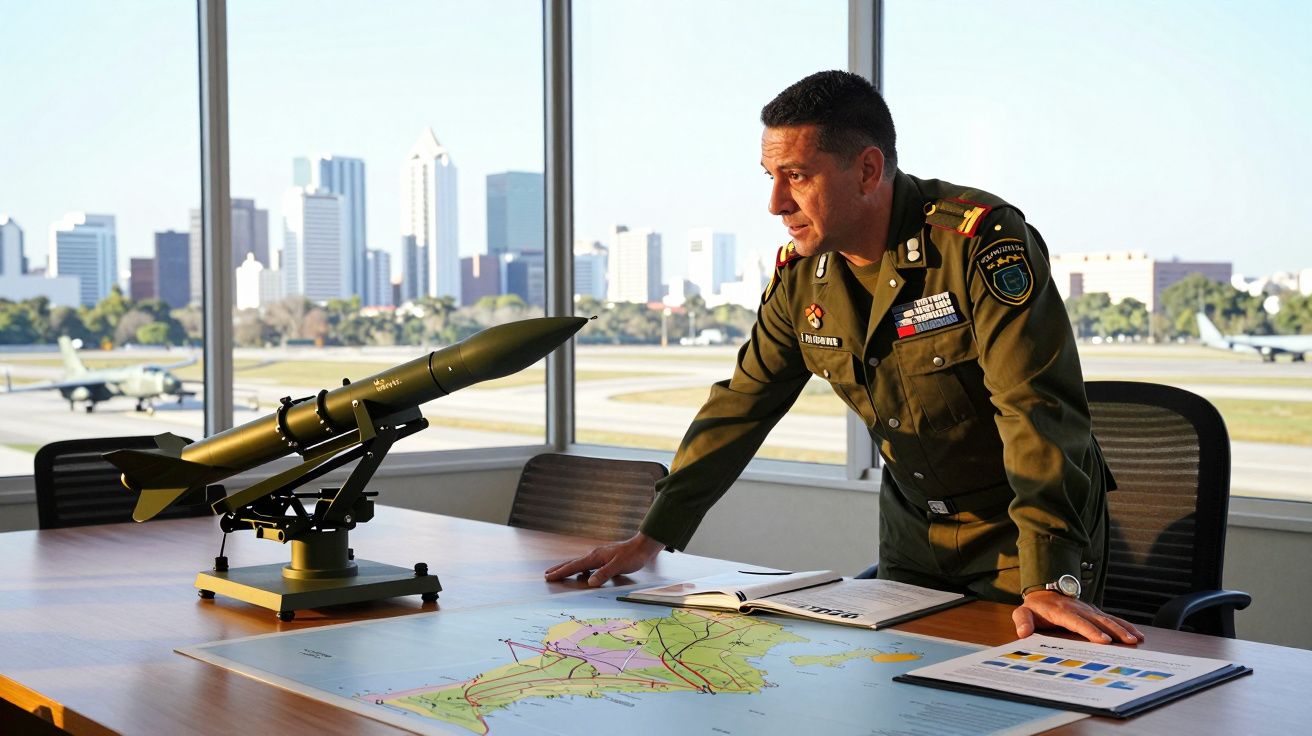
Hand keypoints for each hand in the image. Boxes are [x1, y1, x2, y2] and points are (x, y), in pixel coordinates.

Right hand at [544, 532, 665, 586]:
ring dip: (569, 569)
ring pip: (580, 563)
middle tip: (546, 574)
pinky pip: (588, 565)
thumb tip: (589, 582)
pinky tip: (584, 575)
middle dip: (560, 569)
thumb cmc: (632, 556)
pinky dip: (581, 570)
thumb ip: (604, 574)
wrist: (643, 546)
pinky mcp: (605, 558)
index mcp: (595, 557)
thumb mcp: (619, 566)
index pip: (574, 566)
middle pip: (573, 563)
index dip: (561, 572)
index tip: (549, 576)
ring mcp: (599, 556)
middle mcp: (595, 555)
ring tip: (559, 574)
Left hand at [1013, 591, 1144, 644]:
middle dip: (1114, 631)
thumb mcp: (1023, 613)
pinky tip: (1137, 634)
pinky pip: (1111, 618)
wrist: (1044, 591)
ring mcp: (1088, 609)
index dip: (1090, 631)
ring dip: (1123, 628)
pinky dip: (1125, 625)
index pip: (1077, 622)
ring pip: (1108, 619)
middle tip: (1128, 642)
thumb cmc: (1034, 607)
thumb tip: (1023, 633)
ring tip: (1136, 639)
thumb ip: (1022, 622)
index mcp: (1061, 611)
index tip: (1103, 641)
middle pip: (1098, 620)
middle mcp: (1078, 608)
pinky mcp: (1094, 612)